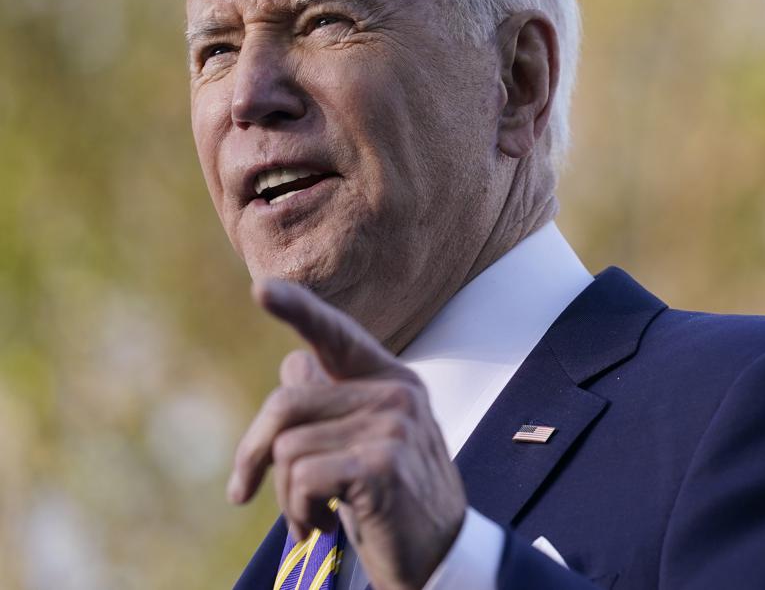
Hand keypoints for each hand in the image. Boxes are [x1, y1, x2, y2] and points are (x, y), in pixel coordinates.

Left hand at [227, 279, 466, 589]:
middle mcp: (396, 393)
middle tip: (245, 492)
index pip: (336, 335)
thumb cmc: (391, 500)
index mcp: (390, 380)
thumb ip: (332, 403)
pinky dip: (299, 513)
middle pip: (285, 403)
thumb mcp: (363, 446)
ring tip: (317, 516)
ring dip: (286, 497)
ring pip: (286, 448)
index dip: (297, 309)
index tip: (260, 288)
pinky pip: (301, 478)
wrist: (439, 558)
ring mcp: (394, 426)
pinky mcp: (382, 463)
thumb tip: (294, 361)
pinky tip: (325, 527)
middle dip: (253, 454)